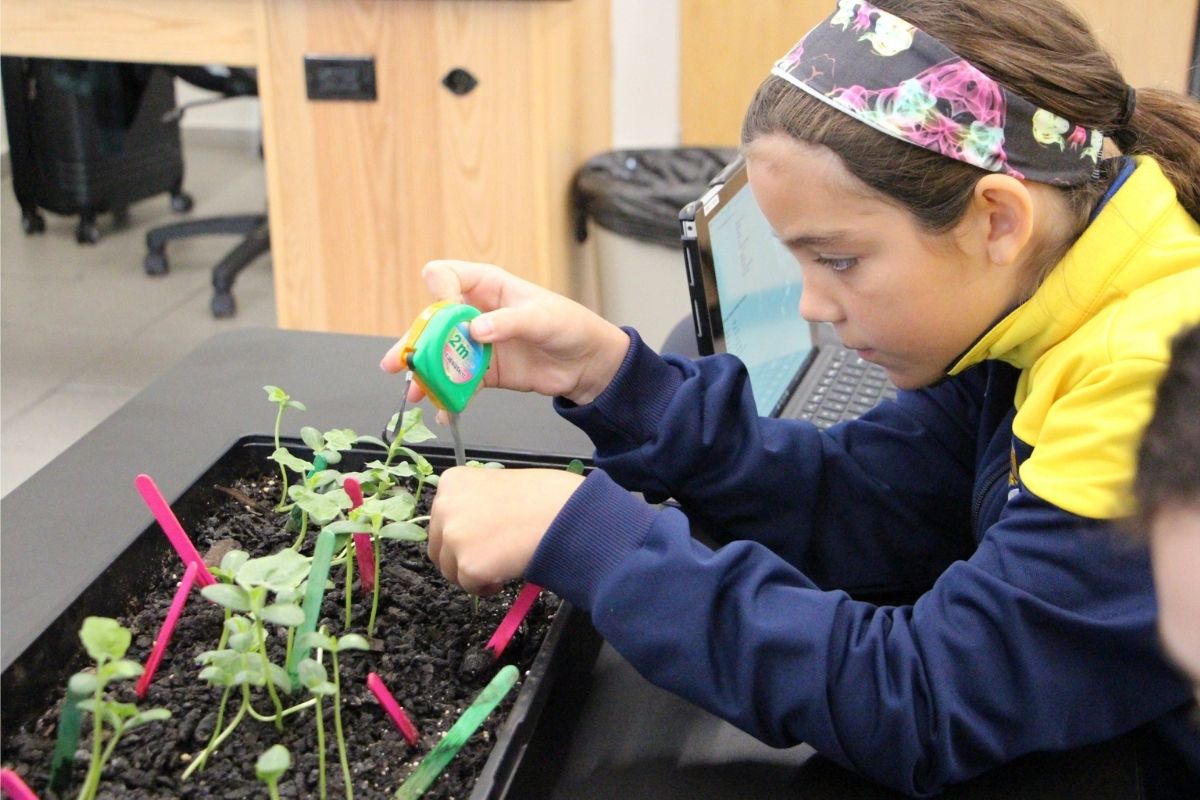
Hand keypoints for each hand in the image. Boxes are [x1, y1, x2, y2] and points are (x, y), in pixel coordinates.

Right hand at [381, 260, 629, 405]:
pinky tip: (443, 411)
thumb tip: (475, 331)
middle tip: (400, 362)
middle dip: (416, 341)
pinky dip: (450, 397)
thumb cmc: (569, 325)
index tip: (445, 310)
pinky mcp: (484, 372)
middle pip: (433, 322)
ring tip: (415, 393)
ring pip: (441, 355)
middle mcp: (475, 313)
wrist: (587, 363)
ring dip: (426, 374)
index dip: (440, 292)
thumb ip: (508, 322)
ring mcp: (477, 344)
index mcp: (487, 286)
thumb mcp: (541, 318)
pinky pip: (459, 383)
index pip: (446, 276)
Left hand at [427, 467, 584, 594]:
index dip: (462, 534)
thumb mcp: (498, 486)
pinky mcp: (467, 565)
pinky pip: (469, 586)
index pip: (441, 520)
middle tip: (491, 558)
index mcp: (452, 483)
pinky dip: (486, 587)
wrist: (563, 512)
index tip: (483, 539)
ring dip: (472, 573)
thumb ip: (476, 504)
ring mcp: (454, 537)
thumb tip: (472, 530)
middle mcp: (444, 507)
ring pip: (450, 571)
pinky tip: (507, 572)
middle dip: (461, 558)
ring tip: (503, 564)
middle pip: (438, 548)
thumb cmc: (543, 495)